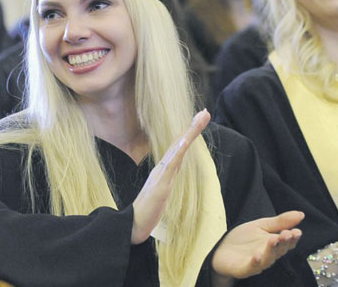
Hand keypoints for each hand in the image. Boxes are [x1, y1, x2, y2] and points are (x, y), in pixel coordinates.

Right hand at [131, 109, 209, 244]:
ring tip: (199, 119)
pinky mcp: (161, 186)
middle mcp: (162, 168)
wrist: (132, 225)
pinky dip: (178, 152)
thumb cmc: (146, 211)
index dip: (188, 133)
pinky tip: (185, 141)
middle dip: (192, 127)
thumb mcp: (160, 192)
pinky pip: (170, 166)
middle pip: (179, 143)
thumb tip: (172, 172)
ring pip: (177, 150)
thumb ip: (165, 181)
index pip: (178, 148)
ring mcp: (161, 176)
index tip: (199, 119)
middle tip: (205, 112)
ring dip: (189, 134)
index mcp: (163, 170)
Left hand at [212, 211, 303, 279]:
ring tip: (274, 240)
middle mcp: (268, 255)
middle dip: (284, 242)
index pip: (288, 242)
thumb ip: (280, 221)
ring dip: (272, 250)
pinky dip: (255, 262)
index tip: (297, 231)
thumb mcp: (261, 225)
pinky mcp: (243, 269)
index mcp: (274, 245)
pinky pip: (251, 267)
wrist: (222, 250)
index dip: (293, 238)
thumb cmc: (243, 239)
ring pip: (268, 259)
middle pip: (279, 250)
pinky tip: (258, 255)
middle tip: (287, 234)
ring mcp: (256, 264)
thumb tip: (301, 214)